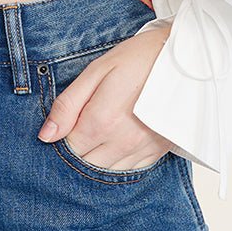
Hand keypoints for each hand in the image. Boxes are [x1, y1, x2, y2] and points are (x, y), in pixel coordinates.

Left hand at [38, 23, 174, 169]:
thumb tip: (46, 136)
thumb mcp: (96, 71)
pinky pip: (128, 170)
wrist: (184, 60)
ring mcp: (142, 150)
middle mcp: (122, 142)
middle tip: (81, 127)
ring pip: (106, 171)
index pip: (69, 148)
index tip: (66, 125)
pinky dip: (118, 160)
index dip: (62, 138)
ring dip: (97, 157)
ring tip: (101, 131)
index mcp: (102, 121)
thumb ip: (68, 105)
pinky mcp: (157, 152)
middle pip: (86, 164)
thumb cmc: (138, 59)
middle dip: (78, 150)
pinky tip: (117, 140)